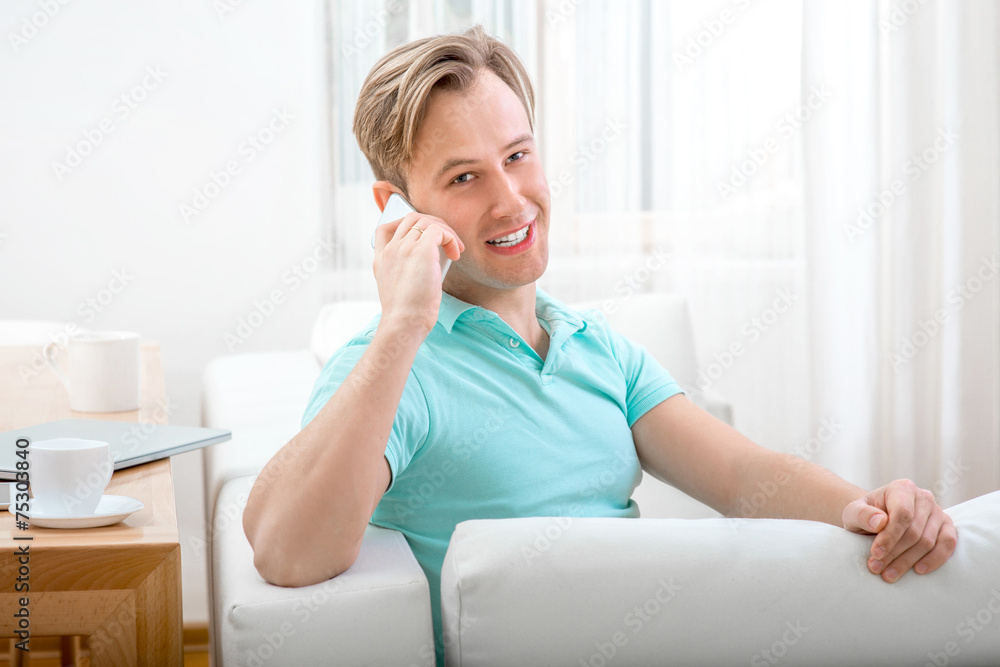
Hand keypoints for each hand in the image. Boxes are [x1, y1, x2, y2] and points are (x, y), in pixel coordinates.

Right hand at [372, 211, 463, 334]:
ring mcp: (404, 247)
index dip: (404, 225)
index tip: (421, 236)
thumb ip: (406, 273)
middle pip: (410, 219)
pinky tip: (456, 254)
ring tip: (455, 248)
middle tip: (446, 241)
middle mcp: (390, 250)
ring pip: (426, 220)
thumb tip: (430, 266)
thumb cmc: (406, 314)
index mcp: (381, 260)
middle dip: (432, 224)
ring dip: (445, 230)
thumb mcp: (399, 290)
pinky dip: (451, 238)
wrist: (404, 322)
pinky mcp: (422, 250)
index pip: (385, 229)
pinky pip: (439, 230)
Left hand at [842, 479, 956, 581]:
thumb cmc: (865, 515)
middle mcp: (923, 497)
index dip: (890, 537)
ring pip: (928, 541)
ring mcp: (938, 512)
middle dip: (894, 554)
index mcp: (902, 488)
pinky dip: (935, 559)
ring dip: (908, 561)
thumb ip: (862, 514)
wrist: (877, 519)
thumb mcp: (854, 512)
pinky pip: (948, 544)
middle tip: (876, 569)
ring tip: (889, 575)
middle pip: (914, 531)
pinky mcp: (946, 527)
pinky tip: (919, 570)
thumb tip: (880, 522)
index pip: (902, 515)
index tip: (875, 554)